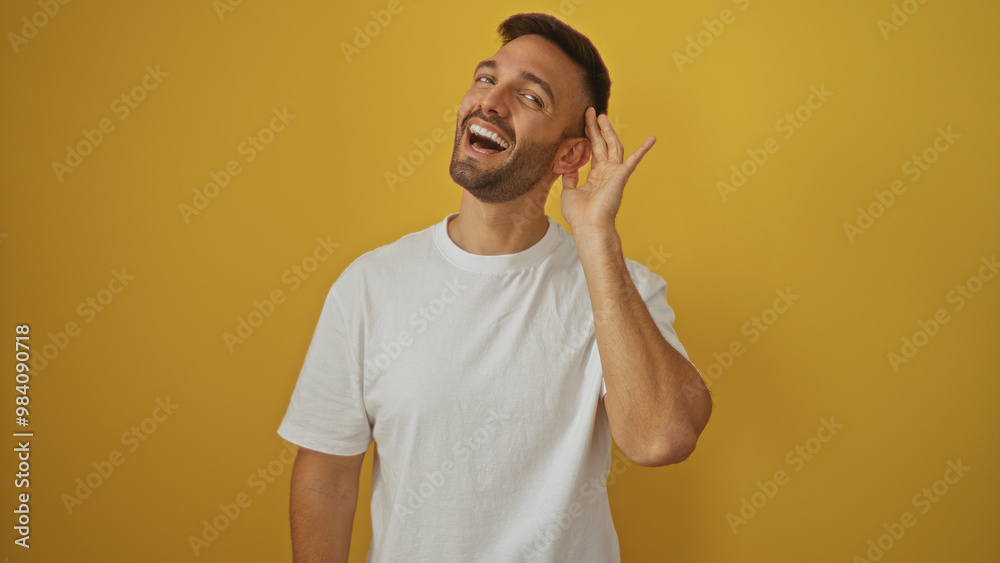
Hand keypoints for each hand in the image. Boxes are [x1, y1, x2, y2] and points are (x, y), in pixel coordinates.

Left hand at [560, 107, 655, 233]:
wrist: (589, 226)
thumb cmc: (579, 214)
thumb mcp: (569, 192)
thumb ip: (570, 177)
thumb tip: (567, 166)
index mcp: (595, 177)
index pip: (591, 152)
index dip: (586, 137)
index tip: (582, 123)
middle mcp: (606, 173)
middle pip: (601, 144)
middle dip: (595, 128)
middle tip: (590, 112)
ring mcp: (614, 174)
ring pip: (613, 146)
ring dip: (608, 131)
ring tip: (602, 115)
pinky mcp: (621, 176)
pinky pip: (634, 160)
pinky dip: (643, 149)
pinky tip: (651, 138)